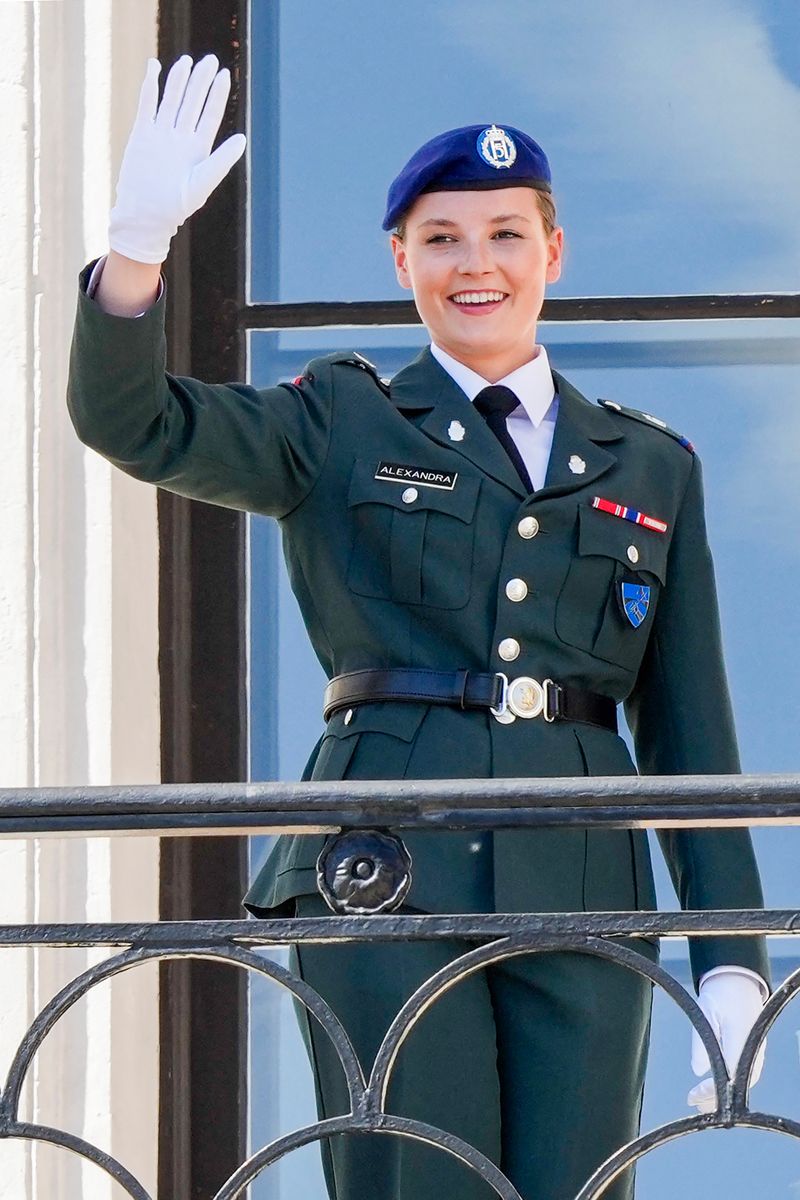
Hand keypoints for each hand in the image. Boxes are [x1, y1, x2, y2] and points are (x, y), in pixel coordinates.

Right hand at [109, 55, 246, 263]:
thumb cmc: (176, 206)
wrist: (145, 215)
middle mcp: (181, 138)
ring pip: (171, 99)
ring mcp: (161, 134)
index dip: (217, 95)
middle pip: (192, 102)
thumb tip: (242, 139)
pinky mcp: (142, 134)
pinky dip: (150, 85)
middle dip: (201, 82)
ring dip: (179, 80)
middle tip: (210, 60)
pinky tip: (155, 66)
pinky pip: (147, 104)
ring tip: (187, 61)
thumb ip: (221, 161)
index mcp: (198, 149)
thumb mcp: (202, 184)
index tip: (224, 75)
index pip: (210, 114)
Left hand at [688, 969, 766, 1112]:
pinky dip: (729, 1085)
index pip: (729, 1074)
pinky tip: (714, 1090)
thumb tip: (698, 1070)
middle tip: (696, 1104)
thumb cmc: (721, 996)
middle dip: (717, 1097)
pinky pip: (743, 1074)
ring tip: (701, 1104)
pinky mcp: (753, 1052)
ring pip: (742, 1082)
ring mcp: (755, 1052)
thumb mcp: (703, 1012)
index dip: (712, 1090)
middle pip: (738, 1084)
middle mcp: (753, 1049)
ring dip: (723, 1094)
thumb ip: (700, 1042)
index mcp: (742, 1040)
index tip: (695, 1095)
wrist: (738, 982)